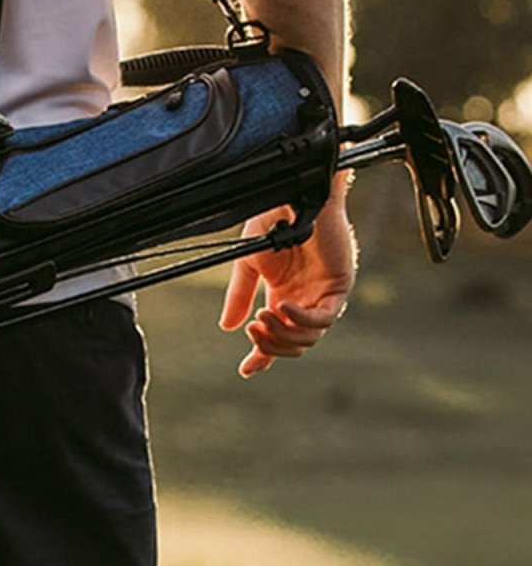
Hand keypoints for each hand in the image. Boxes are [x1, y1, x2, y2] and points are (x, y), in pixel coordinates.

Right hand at [219, 184, 356, 377]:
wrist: (291, 195)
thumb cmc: (272, 220)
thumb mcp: (248, 263)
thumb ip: (238, 295)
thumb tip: (227, 327)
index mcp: (282, 295)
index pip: (276, 337)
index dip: (262, 356)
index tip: (245, 370)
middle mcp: (303, 300)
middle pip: (292, 344)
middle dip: (270, 344)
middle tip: (251, 329)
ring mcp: (322, 296)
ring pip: (308, 338)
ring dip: (283, 333)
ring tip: (262, 316)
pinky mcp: (338, 287)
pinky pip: (323, 318)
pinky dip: (302, 319)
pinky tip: (283, 307)